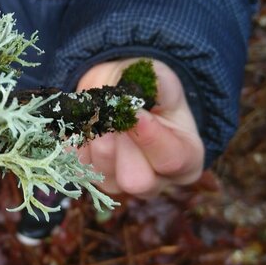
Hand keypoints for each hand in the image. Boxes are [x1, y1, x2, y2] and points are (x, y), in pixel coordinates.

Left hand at [76, 59, 203, 197]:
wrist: (118, 92)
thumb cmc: (150, 90)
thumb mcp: (161, 81)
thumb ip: (159, 86)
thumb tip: (147, 88)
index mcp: (185, 159)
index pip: (172, 160)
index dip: (151, 138)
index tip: (135, 112)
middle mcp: (155, 180)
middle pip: (137, 181)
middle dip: (120, 145)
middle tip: (111, 114)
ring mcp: (121, 184)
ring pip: (105, 175)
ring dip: (97, 139)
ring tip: (99, 112)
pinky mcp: (91, 178)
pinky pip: (79, 166)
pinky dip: (79, 142)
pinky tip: (86, 122)